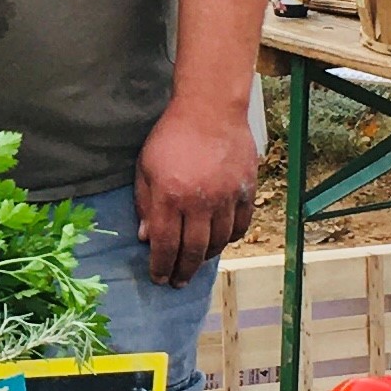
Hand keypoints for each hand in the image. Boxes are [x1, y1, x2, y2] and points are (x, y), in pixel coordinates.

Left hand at [133, 99, 258, 288]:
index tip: (159, 278)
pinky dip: (230, 238)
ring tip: (197, 262)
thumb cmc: (171, 136)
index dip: (162, 266)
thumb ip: (145, 204)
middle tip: (178, 281)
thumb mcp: (146, 167)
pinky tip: (221, 241)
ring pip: (219, 242)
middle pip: (194, 250)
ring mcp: (226, 198)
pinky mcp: (246, 190)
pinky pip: (241, 226)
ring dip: (207, 257)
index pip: (166, 245)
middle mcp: (200, 202)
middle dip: (184, 271)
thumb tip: (146, 237)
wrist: (210, 108)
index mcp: (170, 196)